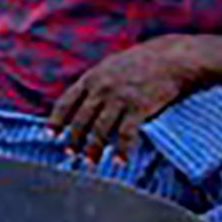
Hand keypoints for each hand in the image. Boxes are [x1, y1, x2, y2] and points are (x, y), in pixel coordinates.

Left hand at [49, 39, 200, 165]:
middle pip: (81, 120)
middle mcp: (101, 89)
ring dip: (93, 149)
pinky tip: (119, 161)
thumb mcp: (110, 67)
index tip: (50, 136)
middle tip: (71, 154)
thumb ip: (95, 83)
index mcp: (91, 78)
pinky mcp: (138, 107)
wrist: (170, 58)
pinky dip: (121, 150)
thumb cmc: (140, 63)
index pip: (66, 102)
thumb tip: (81, 102)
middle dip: (74, 140)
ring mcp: (119, 98)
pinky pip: (125, 134)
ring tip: (90, 163)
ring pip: (99, 130)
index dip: (56, 121)